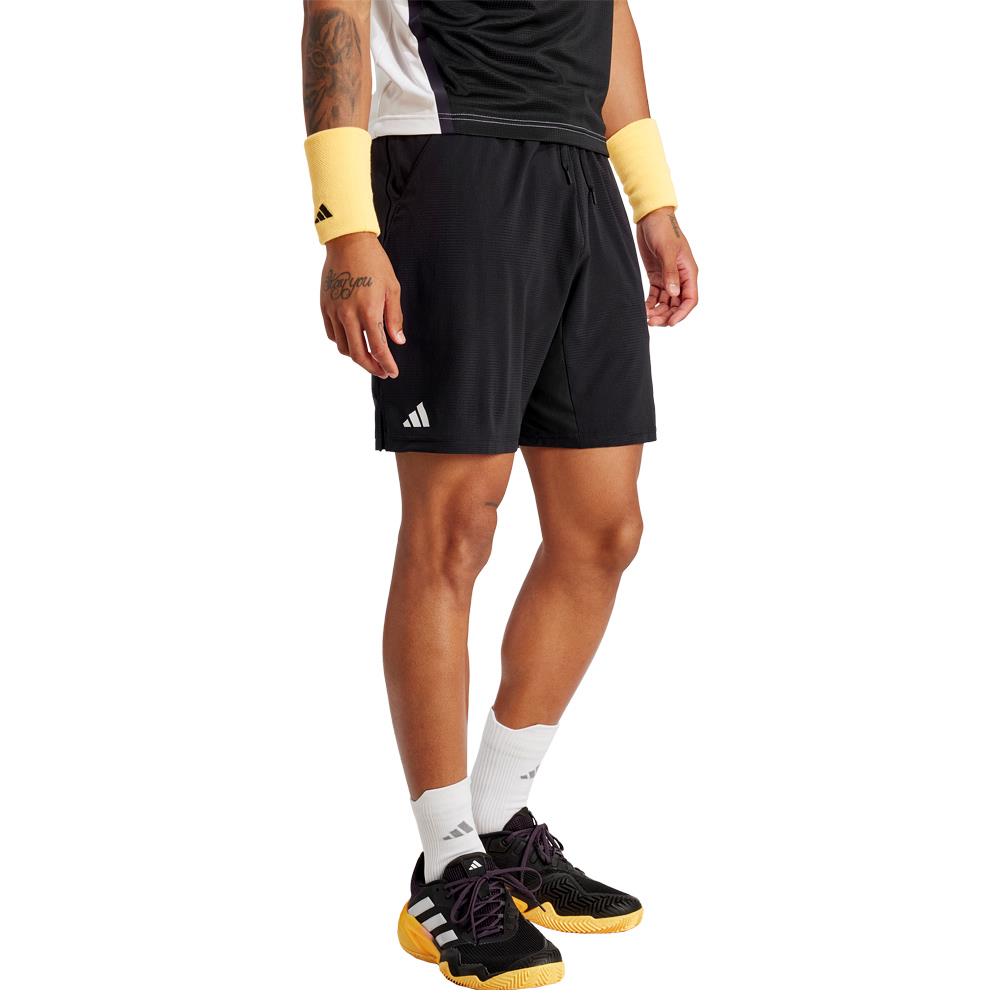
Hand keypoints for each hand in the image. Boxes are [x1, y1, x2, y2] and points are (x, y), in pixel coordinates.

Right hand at [320, 232, 404, 378]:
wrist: (347, 242)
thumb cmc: (374, 261)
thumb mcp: (392, 288)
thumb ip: (394, 317)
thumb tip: (397, 340)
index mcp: (368, 310)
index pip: (378, 348)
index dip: (386, 364)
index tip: (392, 372)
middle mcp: (348, 314)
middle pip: (358, 354)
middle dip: (372, 367)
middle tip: (382, 372)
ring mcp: (334, 311)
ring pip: (343, 347)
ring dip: (356, 357)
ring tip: (369, 357)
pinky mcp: (325, 307)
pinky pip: (332, 334)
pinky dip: (343, 343)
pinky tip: (353, 340)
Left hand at [637, 208, 698, 326]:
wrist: (651, 218)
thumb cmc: (663, 230)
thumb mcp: (668, 251)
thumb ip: (670, 273)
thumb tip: (674, 293)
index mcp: (689, 272)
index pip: (690, 299)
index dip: (682, 313)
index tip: (670, 323)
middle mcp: (680, 277)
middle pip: (677, 304)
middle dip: (666, 315)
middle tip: (652, 322)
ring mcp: (668, 277)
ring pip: (666, 302)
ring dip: (658, 311)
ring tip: (646, 318)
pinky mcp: (657, 276)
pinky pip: (656, 295)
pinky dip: (650, 303)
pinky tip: (643, 309)